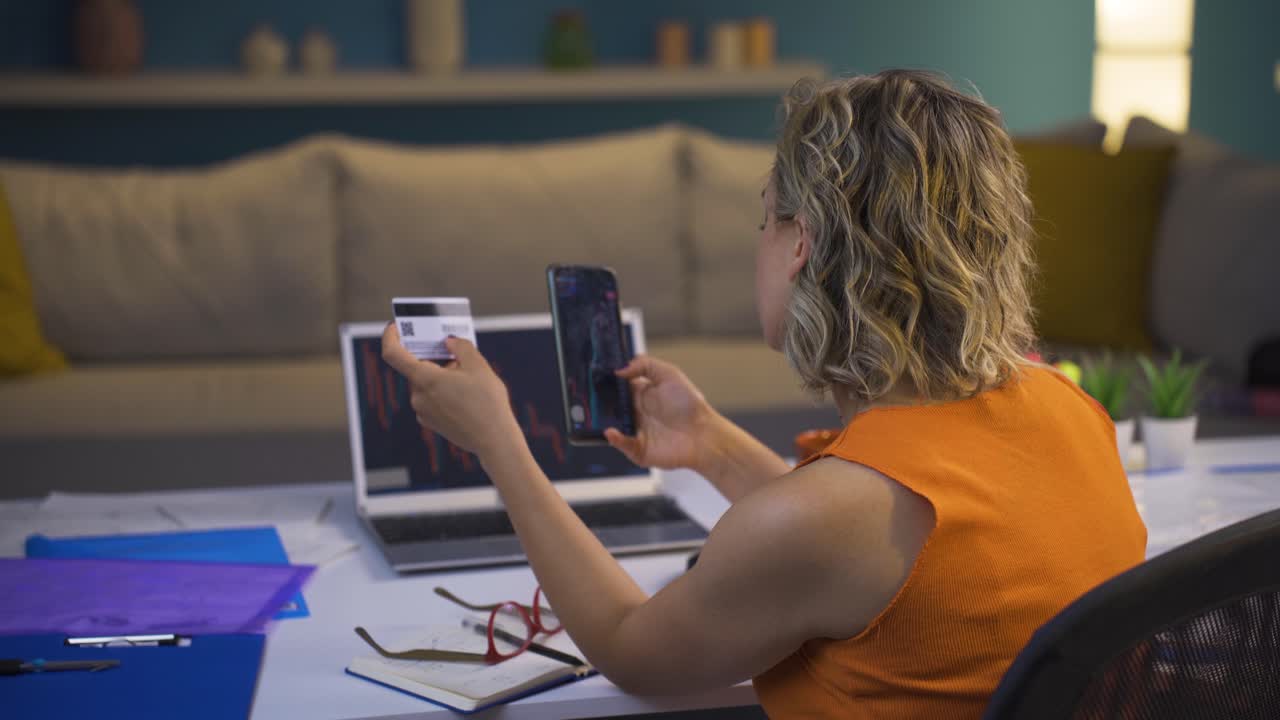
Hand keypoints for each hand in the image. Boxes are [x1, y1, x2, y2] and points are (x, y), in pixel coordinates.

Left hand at [381, 324, 519, 457]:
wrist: (495, 440)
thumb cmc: (487, 404)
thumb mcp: (478, 366)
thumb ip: (460, 347)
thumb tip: (449, 342)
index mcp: (425, 379)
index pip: (393, 354)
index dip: (391, 337)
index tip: (396, 327)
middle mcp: (418, 396)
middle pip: (416, 368)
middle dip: (433, 358)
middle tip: (454, 352)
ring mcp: (423, 412)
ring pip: (426, 384)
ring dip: (441, 375)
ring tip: (467, 378)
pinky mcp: (431, 422)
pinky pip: (431, 399)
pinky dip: (442, 391)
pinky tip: (465, 395)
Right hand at [604, 356, 718, 470]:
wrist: (703, 433)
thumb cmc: (690, 404)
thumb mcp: (669, 374)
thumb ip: (644, 365)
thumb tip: (619, 369)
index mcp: (642, 395)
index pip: (617, 388)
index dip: (606, 383)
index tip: (594, 376)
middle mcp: (637, 413)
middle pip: (610, 407)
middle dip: (598, 403)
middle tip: (589, 396)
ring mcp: (636, 432)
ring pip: (612, 426)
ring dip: (602, 421)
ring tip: (596, 414)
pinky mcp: (639, 450)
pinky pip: (622, 445)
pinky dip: (615, 439)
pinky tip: (612, 432)